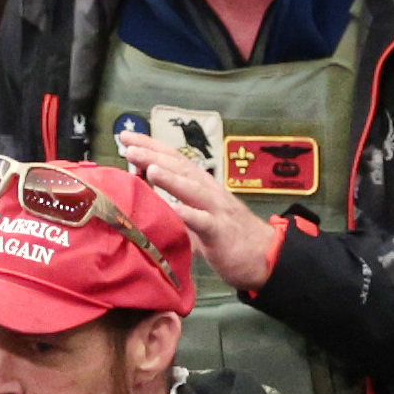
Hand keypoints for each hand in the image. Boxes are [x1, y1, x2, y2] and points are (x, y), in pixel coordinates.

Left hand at [113, 127, 282, 292]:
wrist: (266, 256)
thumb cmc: (229, 239)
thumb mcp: (198, 222)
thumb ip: (175, 212)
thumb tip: (145, 206)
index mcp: (202, 186)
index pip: (174, 160)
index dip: (151, 146)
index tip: (126, 137)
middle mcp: (209, 191)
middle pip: (180, 167)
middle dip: (153, 154)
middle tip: (128, 143)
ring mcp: (216, 210)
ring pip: (192, 189)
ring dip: (170, 178)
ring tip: (148, 167)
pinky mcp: (220, 232)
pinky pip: (202, 221)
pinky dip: (187, 214)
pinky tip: (171, 208)